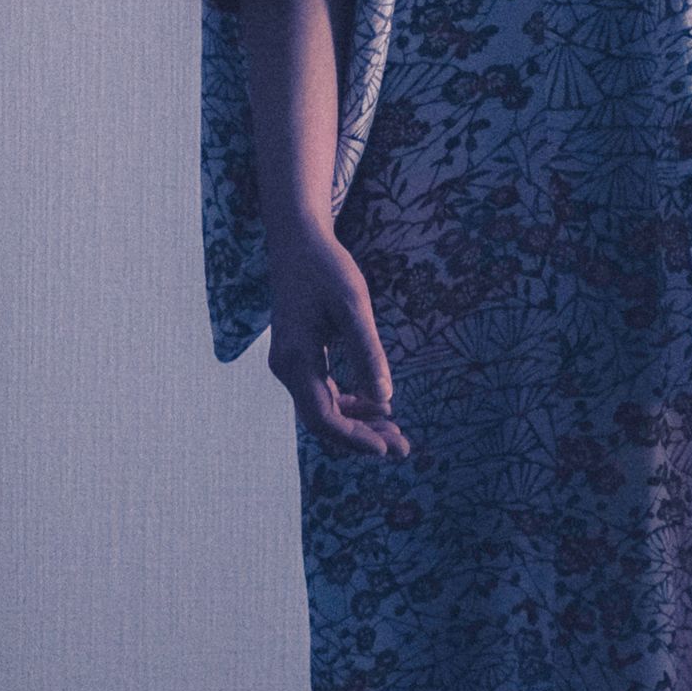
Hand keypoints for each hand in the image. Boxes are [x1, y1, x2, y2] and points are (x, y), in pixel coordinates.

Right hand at [264, 223, 411, 458]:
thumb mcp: (353, 306)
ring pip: (324, 409)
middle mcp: (287, 368)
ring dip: (359, 423)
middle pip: (323, 420)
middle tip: (403, 448)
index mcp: (295, 360)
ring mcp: (292, 365)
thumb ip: (368, 352)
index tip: (387, 449)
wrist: (298, 241)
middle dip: (362, 437)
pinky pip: (324, 393)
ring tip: (396, 433)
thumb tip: (385, 399)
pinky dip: (351, 404)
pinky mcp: (301, 358)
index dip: (354, 437)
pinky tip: (378, 406)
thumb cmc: (327, 268)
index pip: (323, 416)